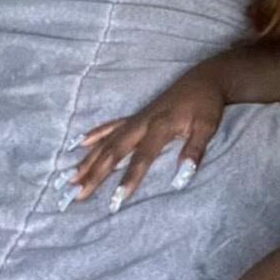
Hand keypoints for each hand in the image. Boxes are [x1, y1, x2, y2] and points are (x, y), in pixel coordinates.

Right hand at [54, 71, 224, 213]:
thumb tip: (182, 177)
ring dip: (89, 159)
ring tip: (71, 178)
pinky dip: (96, 134)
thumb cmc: (206, 105)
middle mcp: (143, 122)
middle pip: (114, 150)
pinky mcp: (137, 115)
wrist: (204, 80)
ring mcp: (137, 118)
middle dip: (96, 173)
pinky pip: (111, 126)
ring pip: (107, 140)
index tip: (117, 199)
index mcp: (160, 126)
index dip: (129, 178)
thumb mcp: (208, 127)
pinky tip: (80, 144)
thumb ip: (195, 151)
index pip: (142, 157)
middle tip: (78, 194)